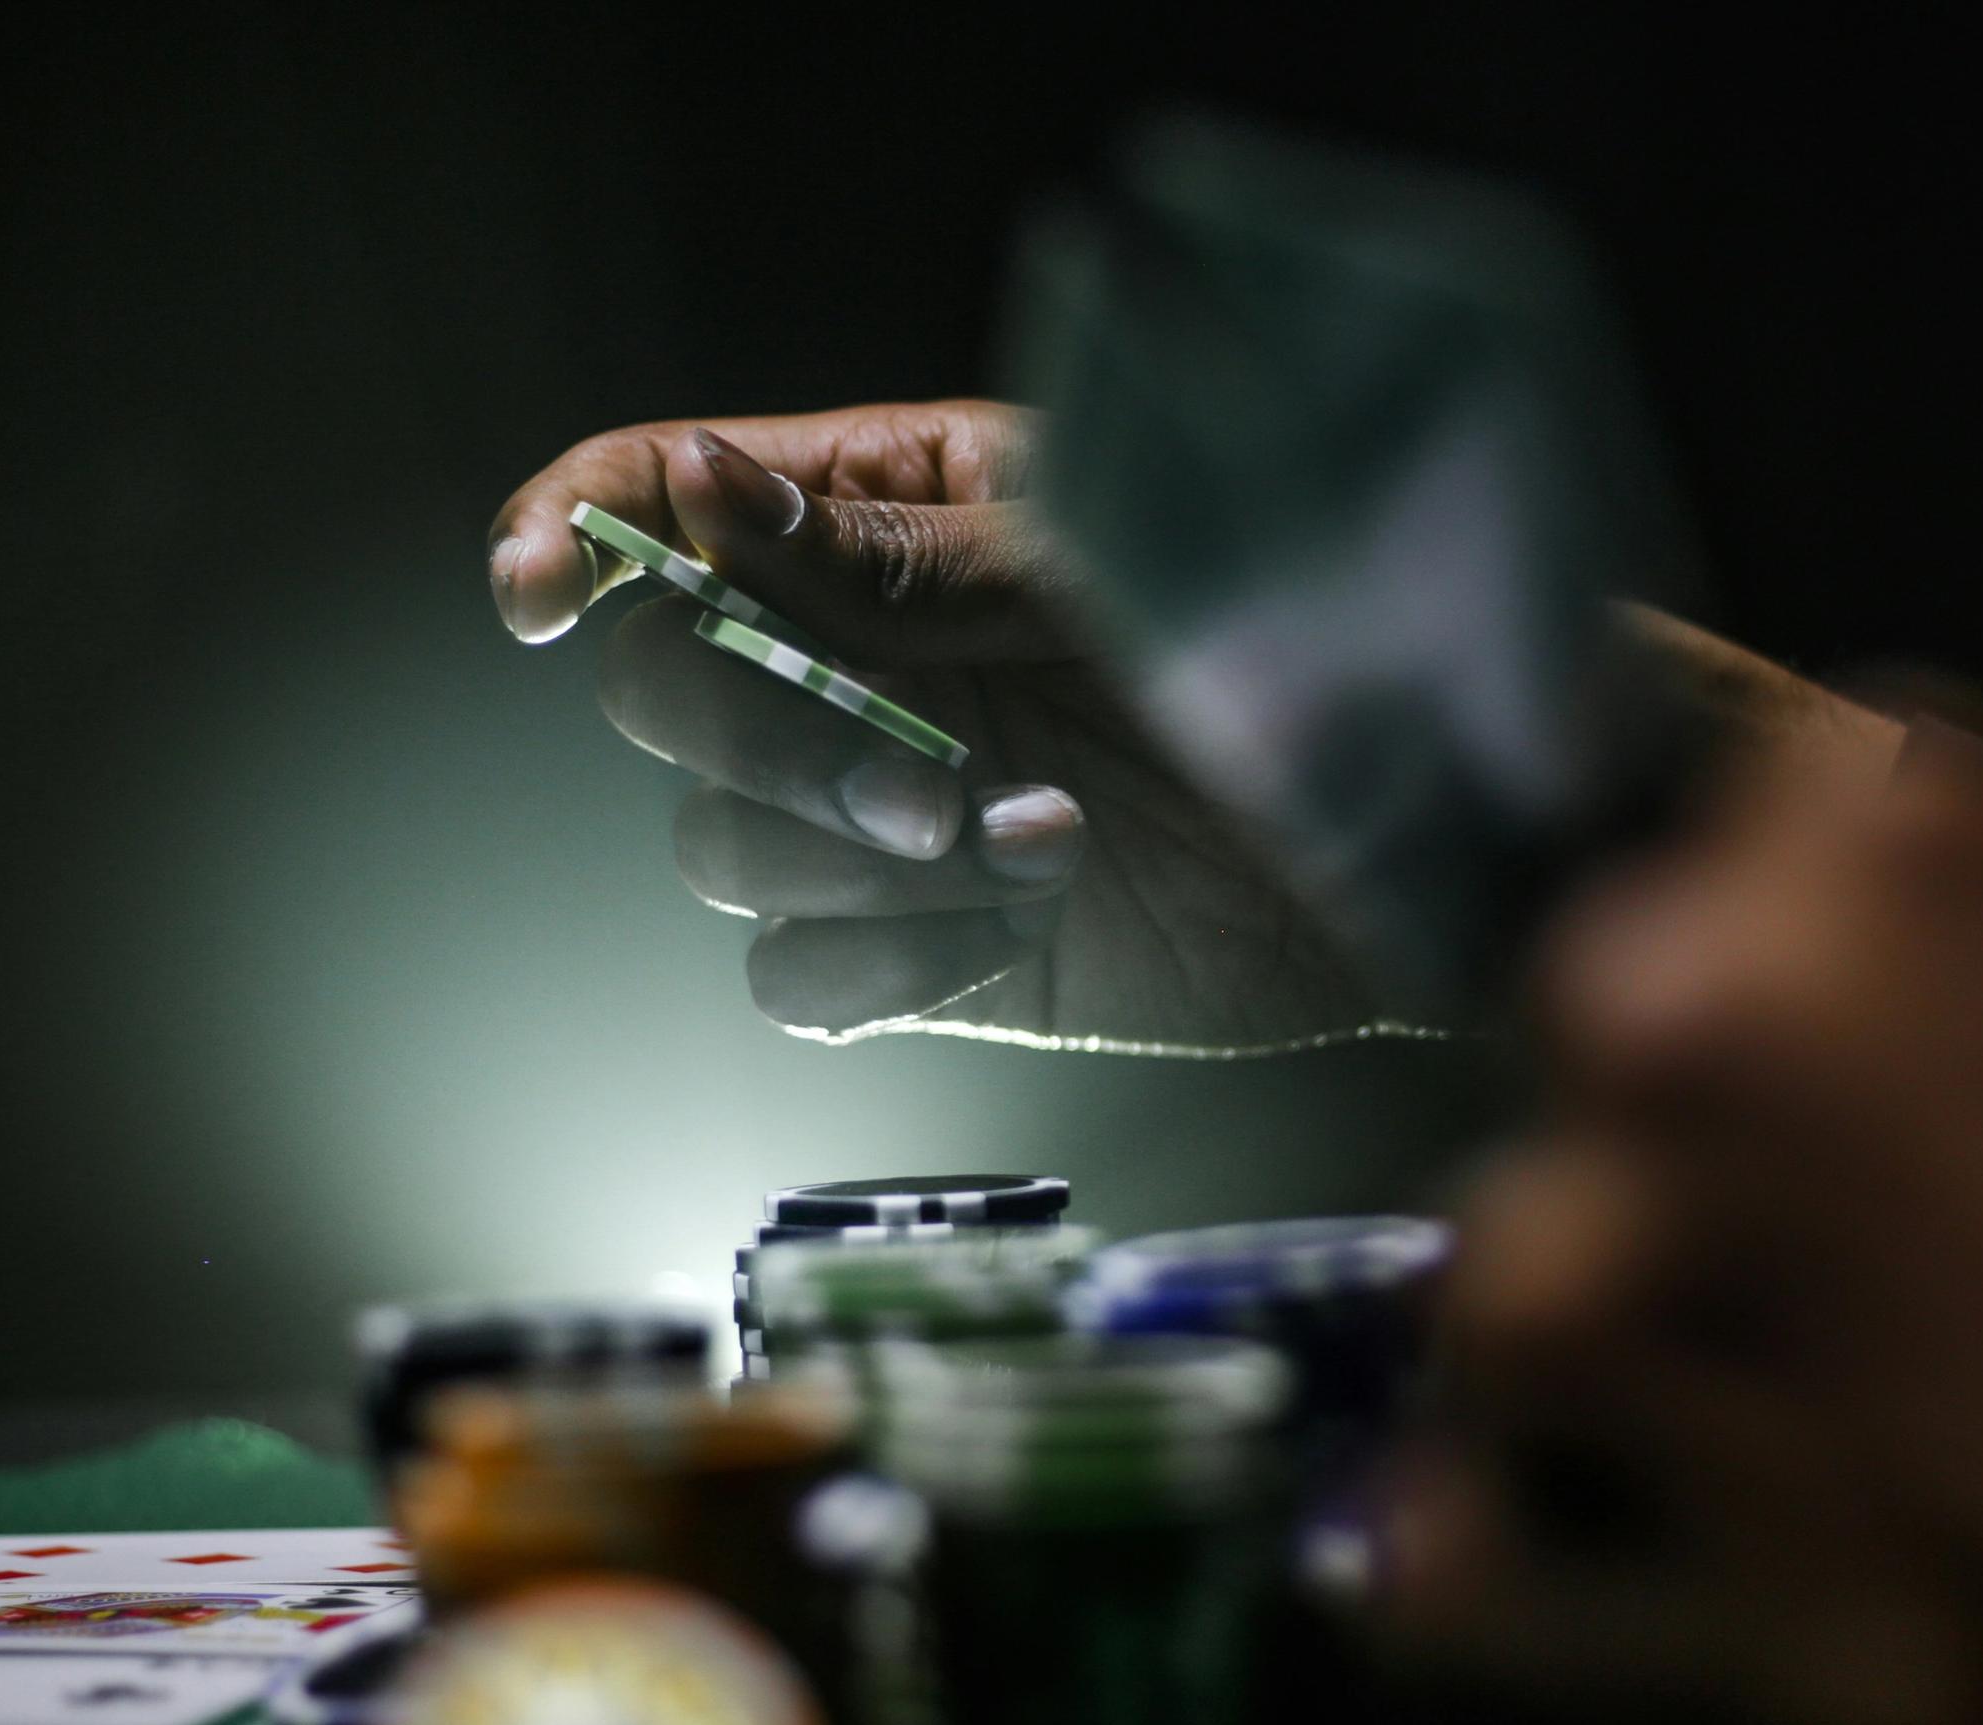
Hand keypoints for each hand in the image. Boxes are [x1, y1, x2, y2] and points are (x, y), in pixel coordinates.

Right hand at [489, 401, 1392, 1051]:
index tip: (539, 593)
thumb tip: (691, 490)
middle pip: (657, 686)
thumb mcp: (1107, 573)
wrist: (1443, 842)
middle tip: (917, 783)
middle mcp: (865, 659)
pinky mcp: (930, 955)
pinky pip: (794, 977)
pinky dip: (882, 965)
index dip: (574, 528)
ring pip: (712, 846)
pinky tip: (1018, 924)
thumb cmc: (1312, 646)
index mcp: (895, 507)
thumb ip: (897, 556)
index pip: (664, 495)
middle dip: (753, 738)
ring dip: (842, 857)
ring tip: (1034, 842)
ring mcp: (888, 809)